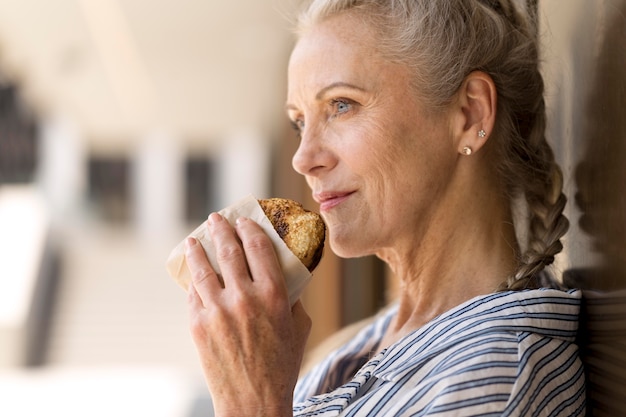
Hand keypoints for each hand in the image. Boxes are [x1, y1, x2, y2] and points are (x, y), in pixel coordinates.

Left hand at [185, 213, 310, 416]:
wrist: (253, 401)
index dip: (250, 228)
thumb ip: (291, 298)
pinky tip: (194, 278)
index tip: (244, 221)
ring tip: (193, 240)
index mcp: (273, 294)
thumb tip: (283, 277)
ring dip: (197, 250)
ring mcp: (218, 311)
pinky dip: (194, 283)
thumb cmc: (282, 365)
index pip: (258, 247)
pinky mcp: (198, 326)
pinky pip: (194, 296)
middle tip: (215, 219)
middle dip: (221, 229)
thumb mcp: (298, 328)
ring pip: (203, 270)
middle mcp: (244, 297)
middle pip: (228, 251)